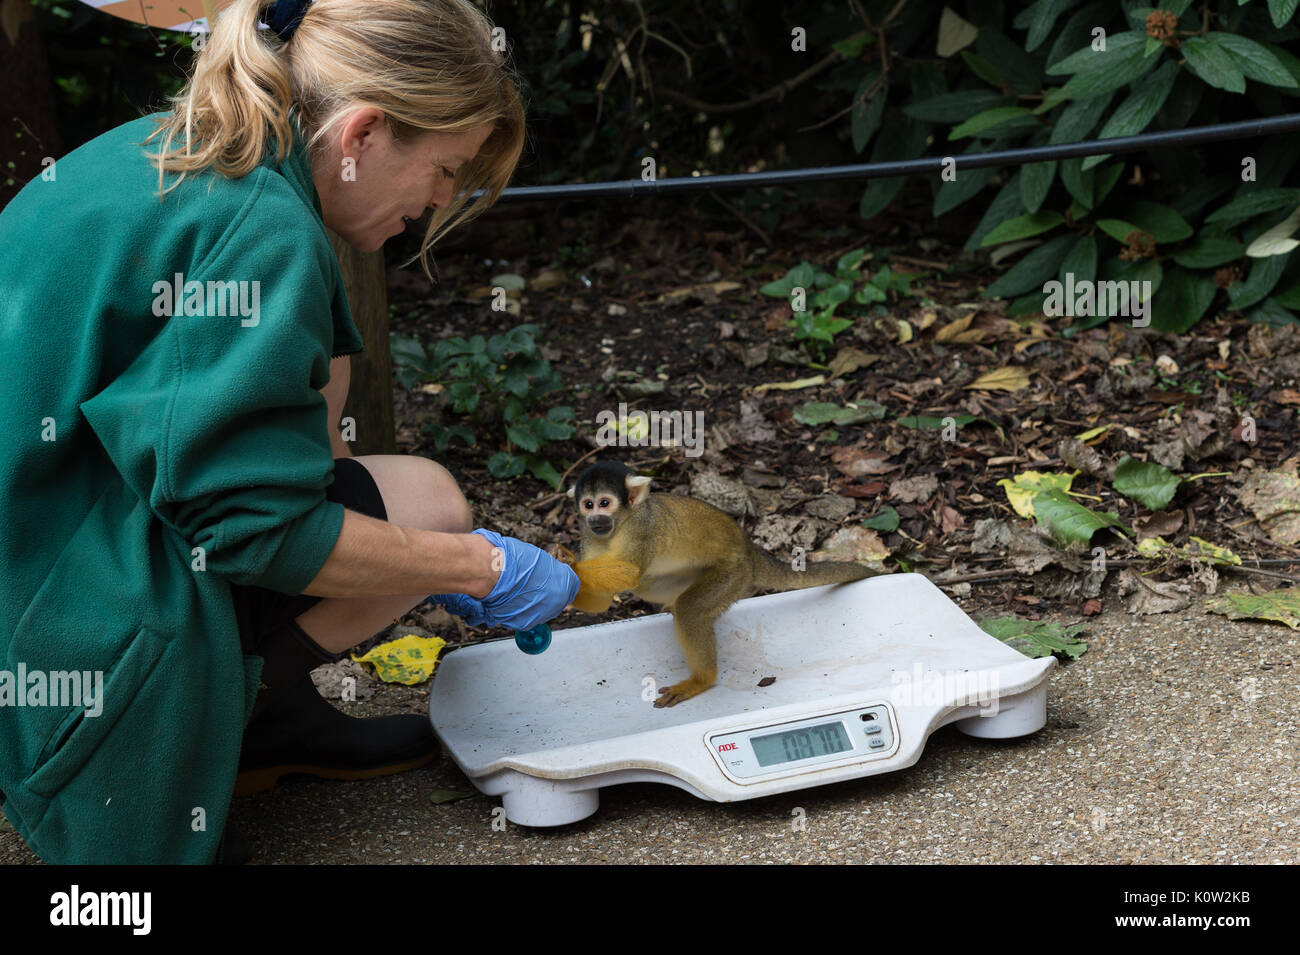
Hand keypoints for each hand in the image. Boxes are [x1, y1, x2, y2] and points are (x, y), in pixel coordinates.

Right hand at [429, 529, 578, 630]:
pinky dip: (517, 610)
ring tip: (515, 590)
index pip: (572, 586)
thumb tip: (549, 573)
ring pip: (539, 610)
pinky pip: (523, 617)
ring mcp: (540, 615)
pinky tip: (508, 599)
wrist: (490, 571)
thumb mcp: (537, 558)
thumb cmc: (511, 560)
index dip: (559, 582)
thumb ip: (549, 570)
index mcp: (564, 584)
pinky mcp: (523, 623)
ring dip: (530, 603)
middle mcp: (556, 603)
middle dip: (545, 594)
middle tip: (530, 585)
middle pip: (556, 601)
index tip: (552, 580)